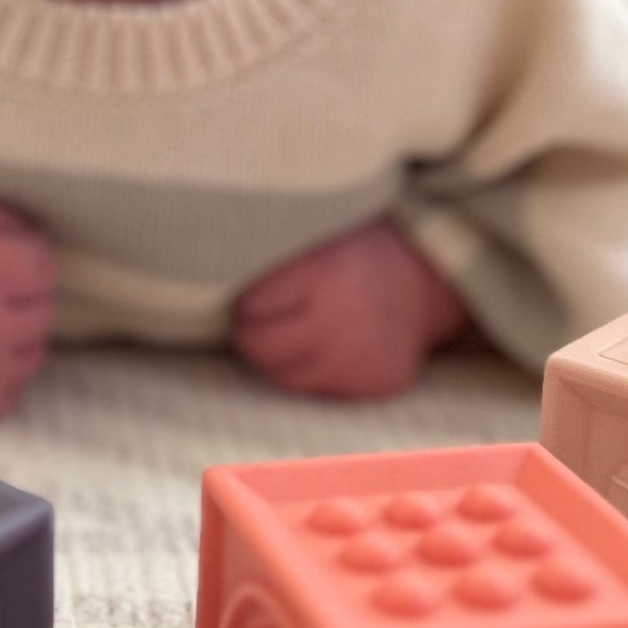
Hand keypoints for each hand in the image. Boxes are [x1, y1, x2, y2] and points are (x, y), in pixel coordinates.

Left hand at [231, 221, 467, 400]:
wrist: (425, 278)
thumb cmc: (350, 253)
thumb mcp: (313, 236)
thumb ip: (269, 254)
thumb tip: (202, 266)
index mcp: (323, 271)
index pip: (251, 305)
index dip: (250, 299)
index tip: (260, 291)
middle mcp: (343, 317)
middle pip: (261, 347)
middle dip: (255, 333)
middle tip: (266, 317)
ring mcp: (361, 355)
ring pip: (284, 376)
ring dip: (282, 357)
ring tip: (299, 329)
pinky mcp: (376, 382)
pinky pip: (320, 391)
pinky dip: (318, 373)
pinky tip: (332, 347)